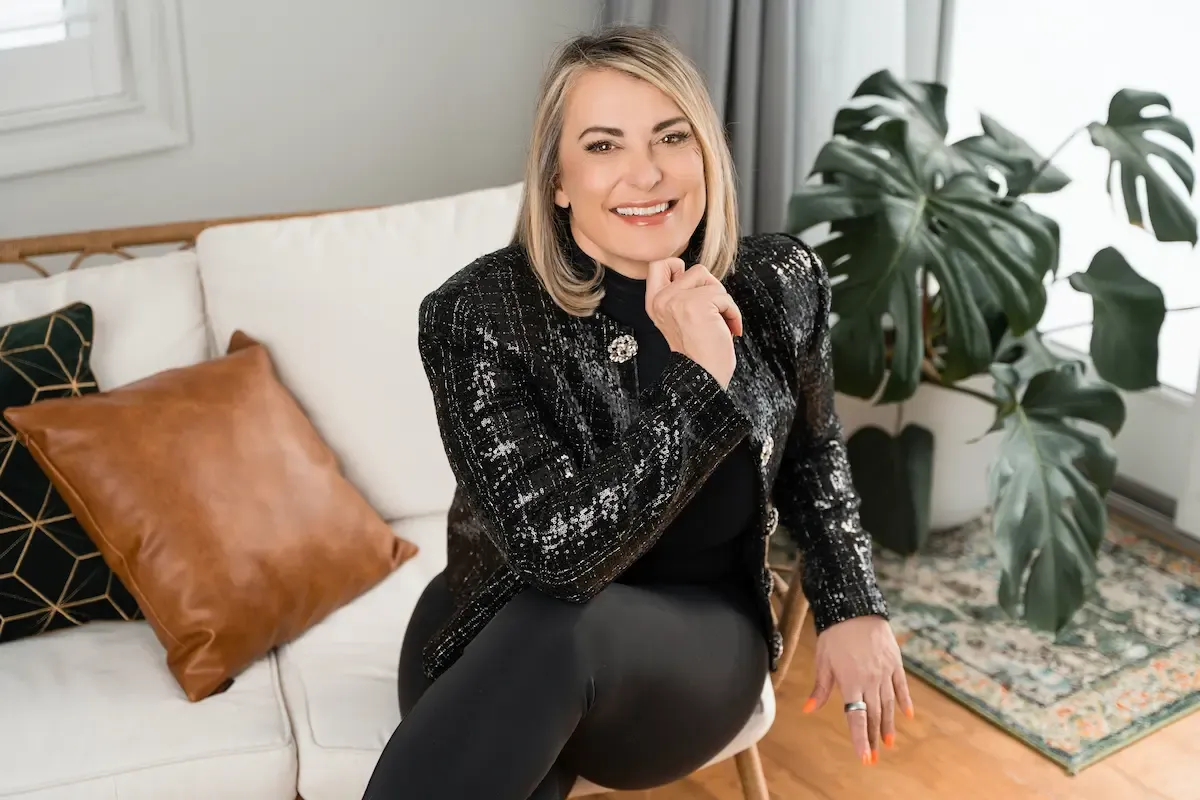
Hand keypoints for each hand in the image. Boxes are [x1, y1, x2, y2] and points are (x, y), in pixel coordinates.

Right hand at [645, 257, 742, 388]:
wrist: (702, 377)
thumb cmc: (698, 353)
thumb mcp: (679, 319)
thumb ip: (681, 295)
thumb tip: (701, 275)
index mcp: (654, 303)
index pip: (658, 264)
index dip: (679, 268)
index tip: (693, 291)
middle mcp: (661, 299)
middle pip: (695, 270)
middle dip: (711, 288)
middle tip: (712, 310)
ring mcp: (677, 300)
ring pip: (711, 280)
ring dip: (723, 301)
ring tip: (720, 323)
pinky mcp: (696, 304)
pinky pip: (724, 296)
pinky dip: (732, 313)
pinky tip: (728, 330)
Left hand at [802, 615, 912, 764]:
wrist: (855, 608)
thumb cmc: (834, 635)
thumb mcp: (823, 661)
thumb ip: (820, 688)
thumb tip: (808, 709)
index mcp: (851, 682)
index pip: (857, 717)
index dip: (860, 738)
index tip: (864, 758)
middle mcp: (870, 680)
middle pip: (874, 714)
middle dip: (873, 738)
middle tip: (875, 757)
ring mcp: (885, 672)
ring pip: (888, 704)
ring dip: (888, 724)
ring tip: (889, 742)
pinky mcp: (895, 662)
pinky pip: (901, 686)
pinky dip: (904, 701)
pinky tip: (906, 715)